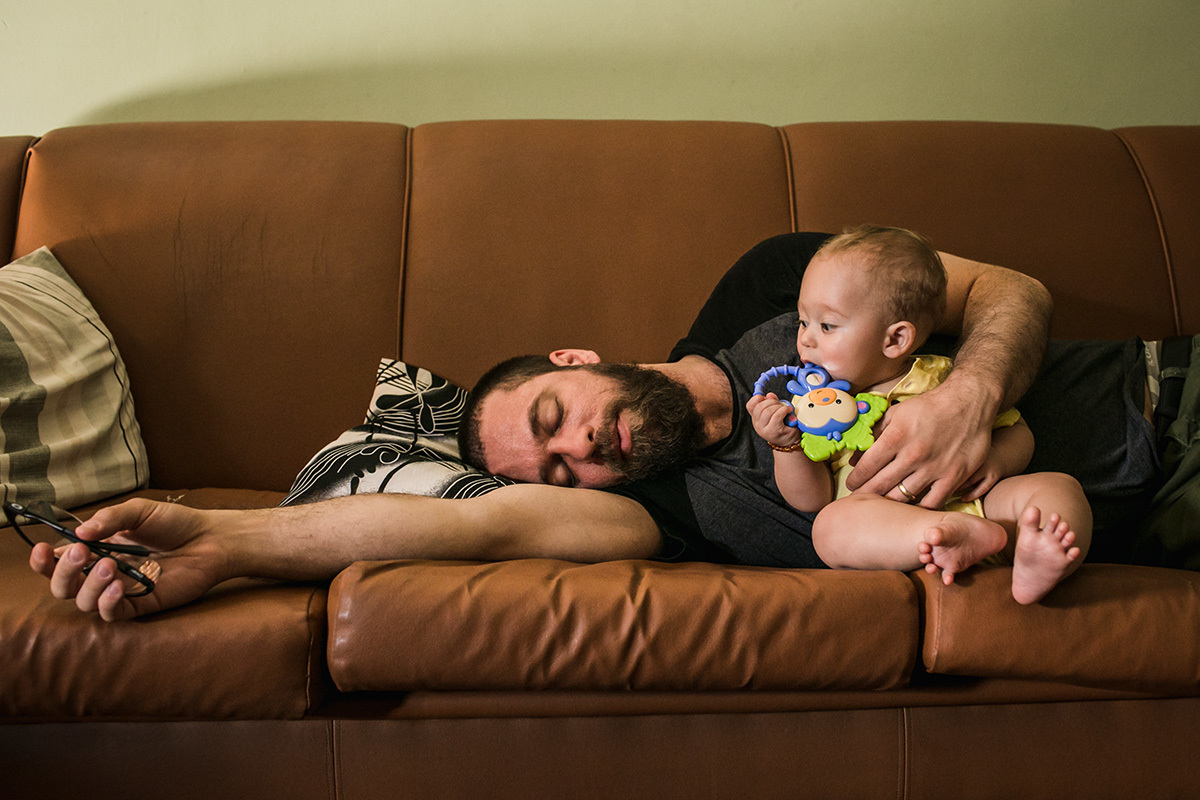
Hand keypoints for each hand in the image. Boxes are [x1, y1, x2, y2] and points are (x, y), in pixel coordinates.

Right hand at [28, 499, 226, 621]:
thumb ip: (109, 519)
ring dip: (88, 585)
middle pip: (63, 585)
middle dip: (64, 572)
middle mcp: (105, 571)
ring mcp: (121, 590)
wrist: (211, 538)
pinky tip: (118, 586)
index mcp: (98, 548)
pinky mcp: (140, 604)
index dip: (44, 560)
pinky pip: (111, 614)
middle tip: (82, 553)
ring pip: (83, 602)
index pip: (59, 560)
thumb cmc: (176, 523)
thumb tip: (78, 533)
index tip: (43, 548)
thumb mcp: (140, 510)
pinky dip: (107, 603)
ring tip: (111, 565)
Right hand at [746, 393, 801, 448]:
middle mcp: (757, 425)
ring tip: (785, 409)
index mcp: (756, 418)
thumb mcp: (776, 411)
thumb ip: (772, 402)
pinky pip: (777, 416)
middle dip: (772, 402)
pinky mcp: (773, 431)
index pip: (750, 406)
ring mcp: (764, 429)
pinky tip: (788, 410)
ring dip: (779, 406)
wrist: (790, 441)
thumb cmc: (784, 426)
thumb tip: (770, 395)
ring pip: (768, 411)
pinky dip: (784, 410)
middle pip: (760, 407)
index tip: (766, 397)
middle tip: (780, 404)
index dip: (757, 398)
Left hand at [845, 378, 994, 508]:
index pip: (866, 467)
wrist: (969, 402)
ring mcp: (934, 468)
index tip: (852, 483)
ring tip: (882, 502)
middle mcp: (913, 455)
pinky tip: (911, 507)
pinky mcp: (954, 476)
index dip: (855, 479)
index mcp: (896, 437)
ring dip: (889, 502)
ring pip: (903, 497)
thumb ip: (874, 435)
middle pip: (880, 485)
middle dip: (866, 493)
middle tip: (861, 496)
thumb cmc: (930, 406)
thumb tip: (854, 458)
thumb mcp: (896, 413)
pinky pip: (932, 502)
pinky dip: (919, 508)